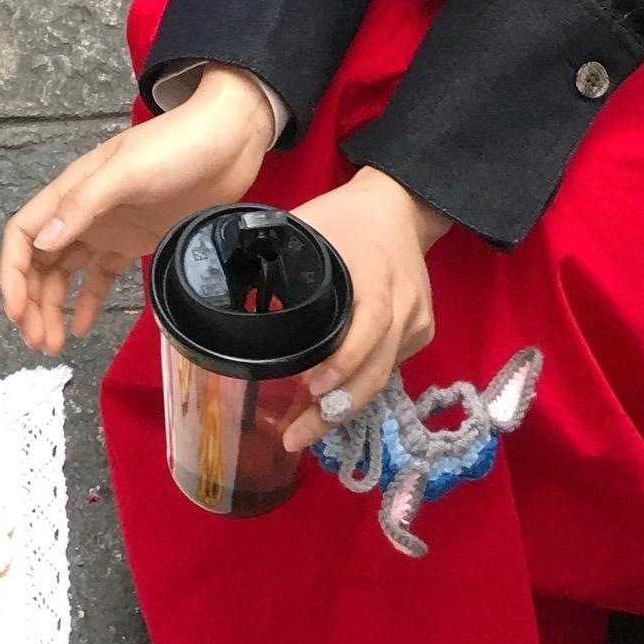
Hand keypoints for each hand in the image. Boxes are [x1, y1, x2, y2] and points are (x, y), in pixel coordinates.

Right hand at [0, 67, 277, 354]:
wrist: (228, 141)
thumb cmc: (175, 148)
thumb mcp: (126, 172)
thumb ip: (83, 205)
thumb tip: (42, 244)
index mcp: (71, 190)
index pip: (23, 234)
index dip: (13, 275)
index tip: (17, 313)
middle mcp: (83, 211)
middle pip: (40, 262)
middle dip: (32, 302)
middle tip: (39, 342)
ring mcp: (109, 228)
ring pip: (66, 274)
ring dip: (53, 308)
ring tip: (54, 345)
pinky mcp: (135, 241)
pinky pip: (101, 276)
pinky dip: (88, 302)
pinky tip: (82, 327)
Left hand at [280, 168, 450, 454]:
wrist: (400, 206)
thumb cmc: (344, 215)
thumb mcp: (306, 225)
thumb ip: (273, 254)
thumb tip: (221, 283)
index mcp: (375, 276)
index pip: (368, 326)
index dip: (343, 362)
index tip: (311, 389)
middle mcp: (403, 304)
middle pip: (376, 368)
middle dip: (335, 408)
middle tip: (294, 437)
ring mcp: (417, 321)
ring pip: (383, 375)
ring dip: (344, 405)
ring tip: (303, 430)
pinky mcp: (422, 330)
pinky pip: (390, 366)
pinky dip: (360, 385)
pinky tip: (330, 399)